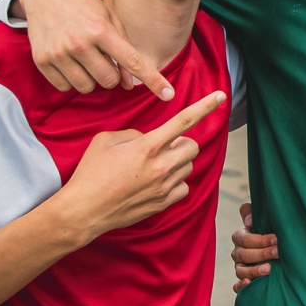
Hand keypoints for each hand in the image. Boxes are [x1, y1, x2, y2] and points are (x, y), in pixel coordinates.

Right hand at [22, 0, 174, 100]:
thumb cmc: (84, 5)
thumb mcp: (109, 20)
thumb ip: (123, 51)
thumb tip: (129, 85)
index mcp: (101, 30)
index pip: (133, 61)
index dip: (153, 81)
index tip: (168, 95)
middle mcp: (80, 43)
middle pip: (109, 81)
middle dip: (112, 75)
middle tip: (103, 58)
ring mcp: (59, 53)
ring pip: (87, 88)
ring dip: (91, 79)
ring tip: (85, 59)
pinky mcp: (42, 61)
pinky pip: (65, 87)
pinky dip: (70, 80)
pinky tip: (69, 61)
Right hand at [55, 93, 223, 238]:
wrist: (84, 210)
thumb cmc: (91, 173)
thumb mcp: (106, 140)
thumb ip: (133, 134)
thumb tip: (148, 139)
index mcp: (148, 146)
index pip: (183, 120)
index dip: (205, 106)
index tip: (221, 96)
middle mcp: (161, 166)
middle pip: (192, 146)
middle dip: (182, 143)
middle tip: (163, 146)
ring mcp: (164, 187)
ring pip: (188, 167)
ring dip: (177, 162)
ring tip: (154, 166)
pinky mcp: (163, 203)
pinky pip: (183, 188)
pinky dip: (175, 183)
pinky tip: (157, 182)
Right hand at [231, 202, 279, 291]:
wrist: (273, 248)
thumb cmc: (268, 232)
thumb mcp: (262, 221)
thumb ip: (252, 214)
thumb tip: (248, 221)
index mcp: (240, 237)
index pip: (245, 239)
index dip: (260, 240)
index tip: (276, 239)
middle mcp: (238, 253)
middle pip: (244, 255)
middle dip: (262, 254)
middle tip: (278, 253)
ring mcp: (239, 267)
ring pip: (240, 271)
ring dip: (253, 271)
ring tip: (268, 269)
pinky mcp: (243, 281)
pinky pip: (237, 286)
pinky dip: (241, 286)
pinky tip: (249, 284)